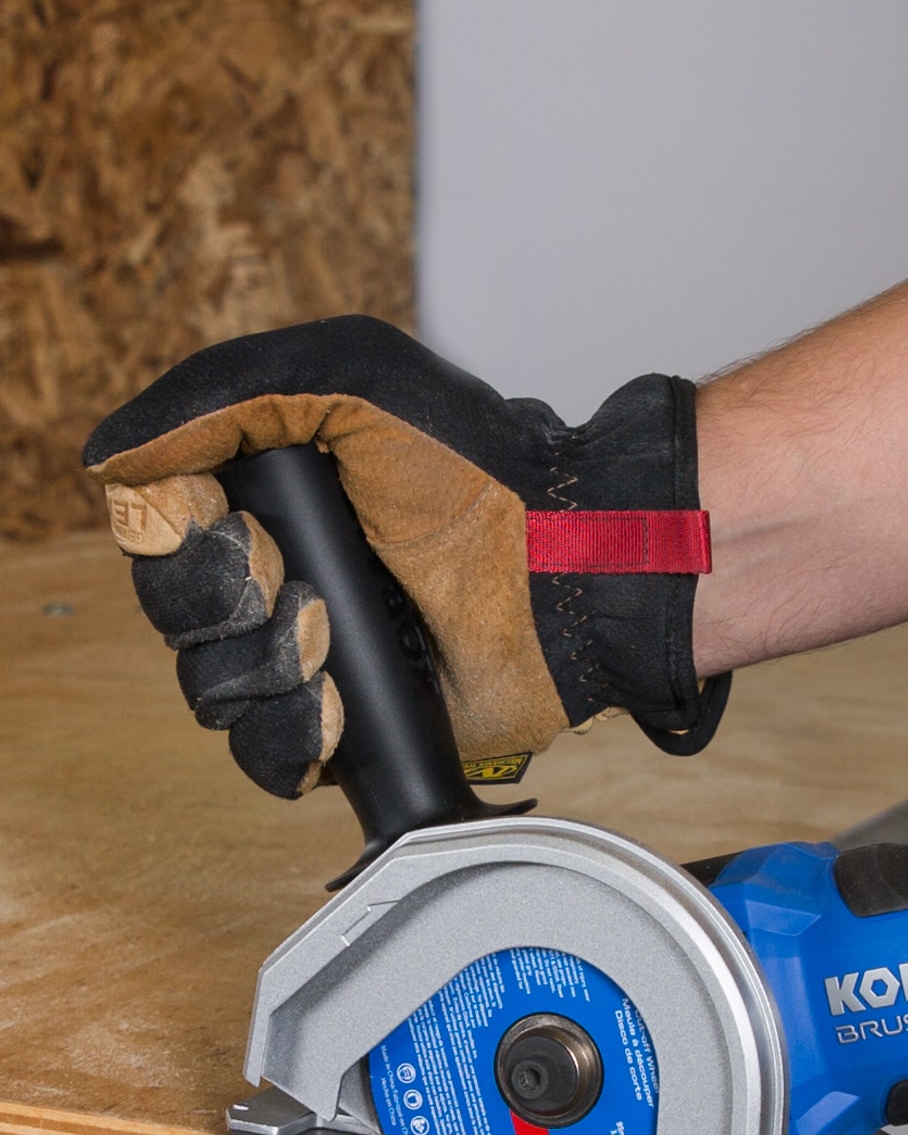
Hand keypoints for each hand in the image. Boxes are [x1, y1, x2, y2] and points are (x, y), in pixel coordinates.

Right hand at [82, 316, 726, 796]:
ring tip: (328, 636)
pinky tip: (335, 699)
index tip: (231, 522)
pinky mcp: (357, 724)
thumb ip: (224, 397)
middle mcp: (288, 575)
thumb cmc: (479, 468)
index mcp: (275, 498)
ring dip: (259, 663)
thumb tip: (116, 457)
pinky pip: (272, 754)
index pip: (160, 531)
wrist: (564, 568)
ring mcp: (320, 654)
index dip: (177, 536)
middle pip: (177, 614)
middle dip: (220, 598)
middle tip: (289, 578)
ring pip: (213, 687)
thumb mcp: (348, 379)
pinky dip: (289, 733)